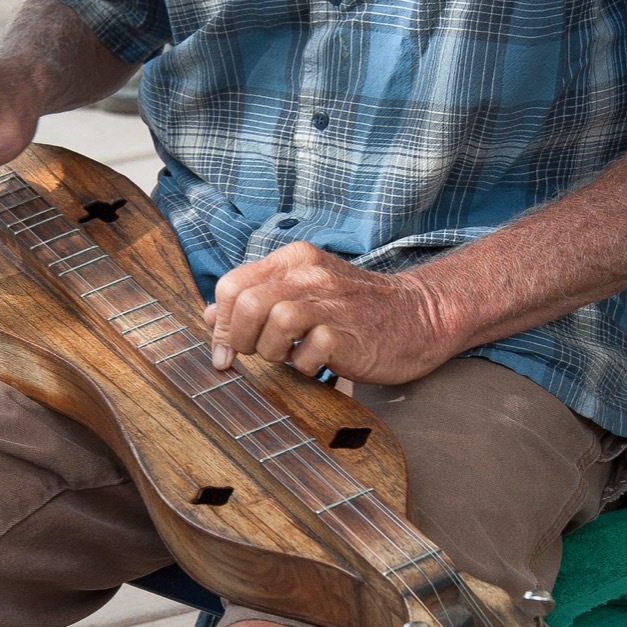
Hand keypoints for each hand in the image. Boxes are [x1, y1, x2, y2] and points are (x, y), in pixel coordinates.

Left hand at [204, 242, 454, 384]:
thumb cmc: (355, 310)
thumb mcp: (303, 291)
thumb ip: (257, 298)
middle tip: (255, 354)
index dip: (221, 321)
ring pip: (272, 323)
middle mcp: (309, 275)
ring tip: (289, 356)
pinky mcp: (348, 335)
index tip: (226, 347)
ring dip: (271, 352)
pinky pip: (306, 353)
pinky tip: (315, 364)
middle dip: (240, 339)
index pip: (232, 284)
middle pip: (246, 304)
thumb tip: (208, 316)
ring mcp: (330, 303)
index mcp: (294, 260)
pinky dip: (303, 367)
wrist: (418, 317)